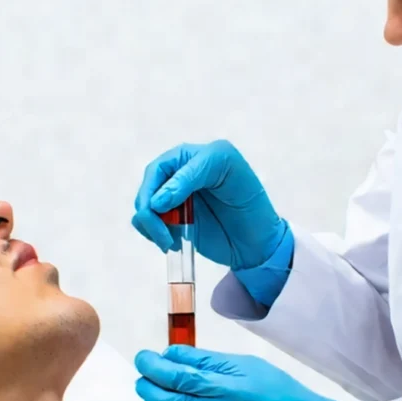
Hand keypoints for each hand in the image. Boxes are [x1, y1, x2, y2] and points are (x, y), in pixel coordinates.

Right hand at [131, 140, 286, 270]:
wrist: (258, 239)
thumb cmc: (249, 198)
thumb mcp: (226, 170)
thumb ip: (190, 177)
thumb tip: (156, 201)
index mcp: (190, 157)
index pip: (160, 167)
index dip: (156, 188)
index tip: (161, 208)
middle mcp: (177, 176)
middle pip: (147, 189)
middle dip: (148, 212)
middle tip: (163, 235)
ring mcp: (172, 201)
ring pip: (143, 208)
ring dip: (150, 226)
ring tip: (169, 242)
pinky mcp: (171, 223)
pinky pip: (147, 226)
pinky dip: (153, 235)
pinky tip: (171, 243)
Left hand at [134, 346, 363, 400]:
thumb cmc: (283, 394)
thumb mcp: (250, 365)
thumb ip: (214, 361)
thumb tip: (179, 355)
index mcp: (232, 377)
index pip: (187, 366)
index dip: (162, 360)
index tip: (152, 354)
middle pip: (174, 390)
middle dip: (150, 378)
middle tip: (142, 368)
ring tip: (145, 391)